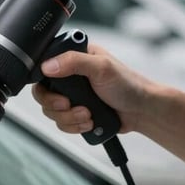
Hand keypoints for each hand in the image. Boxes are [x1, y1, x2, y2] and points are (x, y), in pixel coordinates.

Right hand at [32, 43, 151, 135]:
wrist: (142, 111)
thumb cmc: (129, 85)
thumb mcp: (101, 67)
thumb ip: (73, 62)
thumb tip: (48, 65)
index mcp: (73, 58)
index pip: (44, 68)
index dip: (44, 83)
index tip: (58, 91)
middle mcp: (69, 76)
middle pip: (43, 93)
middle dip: (56, 105)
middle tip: (69, 105)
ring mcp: (72, 96)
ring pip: (51, 111)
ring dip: (68, 117)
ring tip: (87, 115)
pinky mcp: (75, 112)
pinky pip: (61, 123)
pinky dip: (73, 126)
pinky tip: (89, 122)